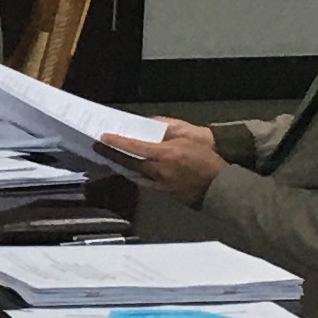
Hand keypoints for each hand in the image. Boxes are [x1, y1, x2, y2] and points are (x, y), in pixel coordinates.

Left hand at [98, 121, 221, 198]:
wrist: (220, 186)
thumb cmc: (207, 158)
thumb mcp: (190, 136)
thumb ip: (169, 129)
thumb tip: (152, 124)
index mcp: (164, 154)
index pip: (134, 147)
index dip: (117, 142)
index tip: (103, 138)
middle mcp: (158, 170)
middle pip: (128, 163)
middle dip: (111, 154)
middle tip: (98, 148)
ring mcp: (160, 184)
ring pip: (133, 175)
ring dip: (120, 166)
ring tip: (109, 158)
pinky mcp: (164, 193)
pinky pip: (143, 183)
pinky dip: (134, 176)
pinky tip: (129, 171)